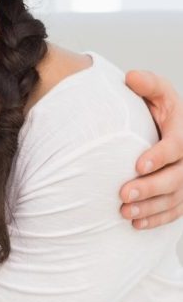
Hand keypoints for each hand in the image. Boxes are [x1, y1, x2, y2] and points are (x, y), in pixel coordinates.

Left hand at [121, 70, 182, 228]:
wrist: (163, 128)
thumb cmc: (157, 109)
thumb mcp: (157, 92)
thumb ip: (147, 84)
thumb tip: (131, 78)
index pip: (178, 146)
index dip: (160, 156)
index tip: (138, 164)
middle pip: (176, 178)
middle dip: (150, 188)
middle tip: (123, 194)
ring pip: (174, 199)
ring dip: (150, 208)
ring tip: (123, 212)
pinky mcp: (181, 195)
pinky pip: (173, 212)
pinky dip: (156, 219)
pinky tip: (135, 224)